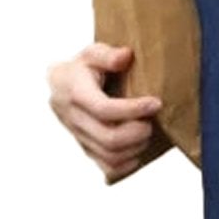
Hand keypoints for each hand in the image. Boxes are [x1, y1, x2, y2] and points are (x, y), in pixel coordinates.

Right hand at [47, 43, 163, 182]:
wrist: (62, 85)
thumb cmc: (82, 68)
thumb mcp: (91, 53)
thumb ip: (107, 54)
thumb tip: (125, 56)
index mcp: (72, 91)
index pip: (103, 109)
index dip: (133, 109)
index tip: (155, 103)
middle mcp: (71, 117)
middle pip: (108, 138)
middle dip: (137, 133)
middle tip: (151, 122)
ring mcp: (77, 135)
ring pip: (109, 155)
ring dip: (135, 148)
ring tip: (147, 133)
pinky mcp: (84, 147)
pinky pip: (106, 166)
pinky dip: (126, 164)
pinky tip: (137, 150)